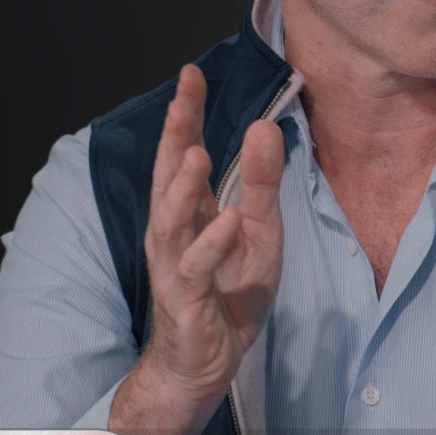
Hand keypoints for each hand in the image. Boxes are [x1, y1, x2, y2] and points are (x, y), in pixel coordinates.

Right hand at [110, 64, 285, 434]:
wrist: (206, 361)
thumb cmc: (229, 292)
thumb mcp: (259, 231)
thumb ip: (260, 183)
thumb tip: (265, 126)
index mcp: (190, 210)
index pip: (184, 152)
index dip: (187, 113)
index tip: (191, 73)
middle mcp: (173, 231)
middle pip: (170, 175)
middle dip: (175, 135)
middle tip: (183, 97)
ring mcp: (176, 263)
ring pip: (172, 218)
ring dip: (184, 186)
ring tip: (199, 152)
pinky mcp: (188, 297)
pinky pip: (198, 266)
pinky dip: (211, 242)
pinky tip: (227, 219)